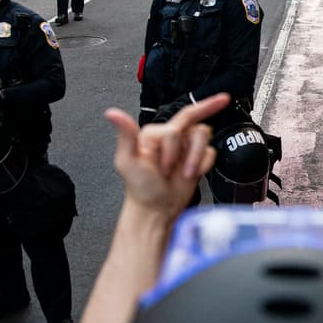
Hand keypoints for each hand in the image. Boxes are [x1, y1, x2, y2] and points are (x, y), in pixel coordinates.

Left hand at [104, 93, 229, 220]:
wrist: (157, 209)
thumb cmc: (140, 188)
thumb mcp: (127, 161)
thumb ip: (125, 134)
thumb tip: (112, 113)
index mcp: (153, 133)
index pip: (174, 128)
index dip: (172, 148)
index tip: (165, 167)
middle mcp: (170, 136)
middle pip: (192, 122)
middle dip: (187, 150)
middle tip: (172, 168)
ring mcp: (184, 146)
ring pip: (203, 134)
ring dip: (196, 158)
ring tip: (185, 173)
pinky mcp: (196, 156)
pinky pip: (210, 150)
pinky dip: (204, 163)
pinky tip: (193, 172)